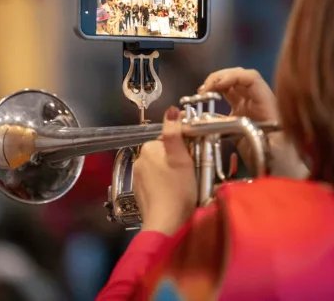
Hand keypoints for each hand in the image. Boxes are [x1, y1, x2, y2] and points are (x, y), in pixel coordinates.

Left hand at [133, 107, 197, 235]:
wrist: (166, 224)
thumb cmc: (177, 190)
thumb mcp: (181, 158)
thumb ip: (175, 133)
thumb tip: (171, 110)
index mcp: (149, 149)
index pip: (168, 139)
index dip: (184, 145)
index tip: (195, 155)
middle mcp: (139, 160)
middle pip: (164, 153)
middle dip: (178, 159)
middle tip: (192, 171)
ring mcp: (138, 178)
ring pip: (160, 167)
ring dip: (172, 171)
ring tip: (185, 184)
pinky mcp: (140, 192)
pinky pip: (155, 181)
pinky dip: (165, 184)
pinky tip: (174, 193)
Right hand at [199, 67, 308, 178]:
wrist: (287, 173)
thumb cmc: (285, 163)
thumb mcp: (274, 151)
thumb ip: (256, 137)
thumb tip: (233, 124)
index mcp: (268, 105)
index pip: (251, 78)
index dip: (231, 76)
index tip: (214, 86)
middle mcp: (259, 103)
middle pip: (239, 78)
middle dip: (219, 78)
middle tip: (203, 90)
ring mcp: (250, 109)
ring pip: (232, 87)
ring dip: (216, 85)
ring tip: (202, 94)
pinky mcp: (242, 118)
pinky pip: (228, 101)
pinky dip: (215, 99)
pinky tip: (205, 103)